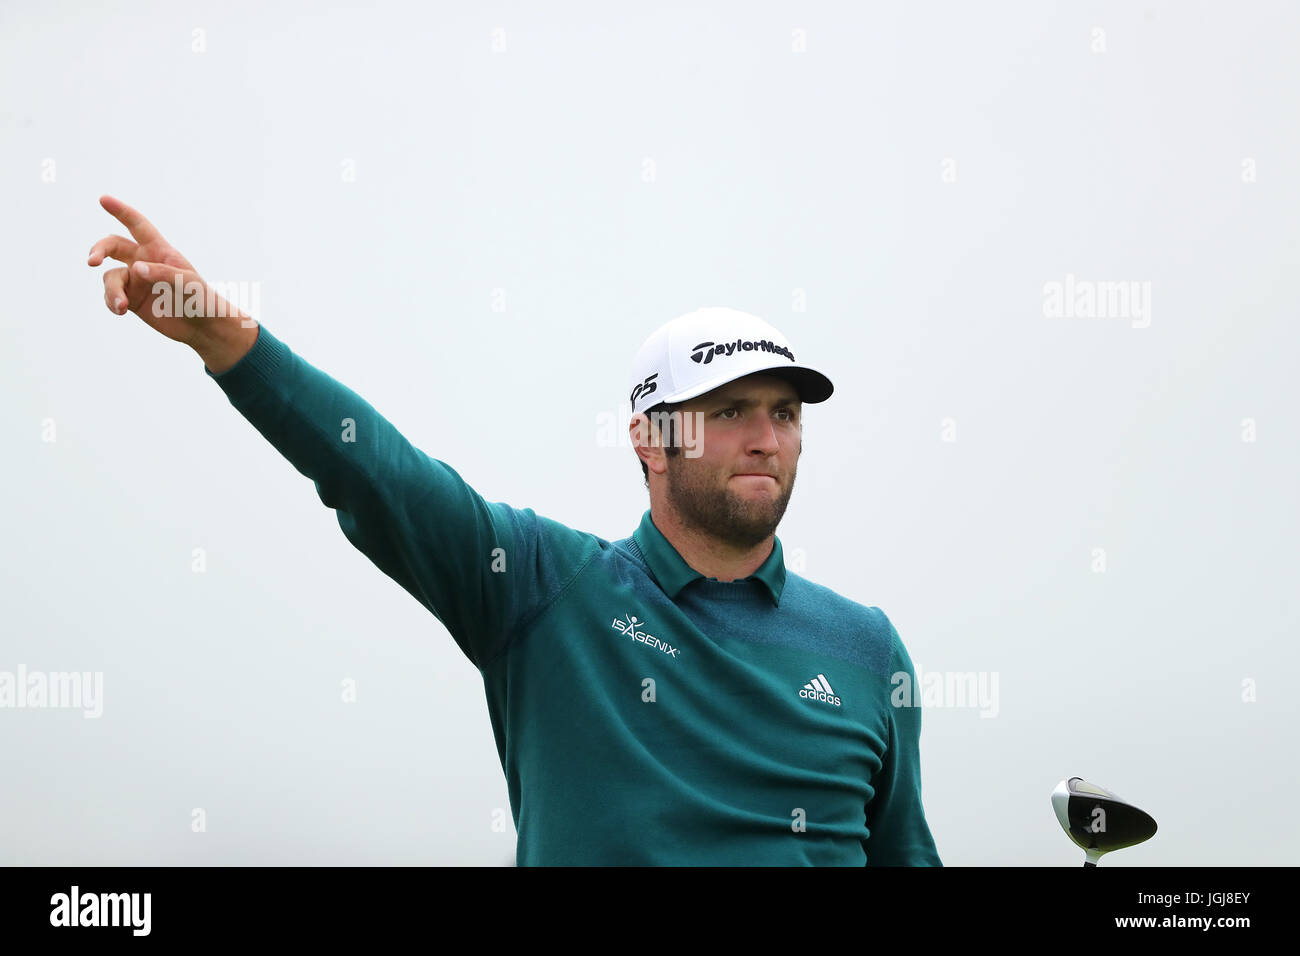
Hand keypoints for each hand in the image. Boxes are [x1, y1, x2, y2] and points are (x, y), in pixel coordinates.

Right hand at [87, 195, 243, 345]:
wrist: (203, 327)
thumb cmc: (201, 299)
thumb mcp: (188, 283)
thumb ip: (163, 273)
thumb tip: (135, 269)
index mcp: (159, 250)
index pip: (138, 225)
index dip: (121, 211)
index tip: (103, 199)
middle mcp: (144, 261)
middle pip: (113, 246)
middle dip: (99, 250)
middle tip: (92, 261)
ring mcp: (136, 281)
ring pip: (111, 277)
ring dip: (112, 291)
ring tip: (121, 306)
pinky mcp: (132, 300)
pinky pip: (112, 296)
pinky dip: (112, 302)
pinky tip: (120, 310)